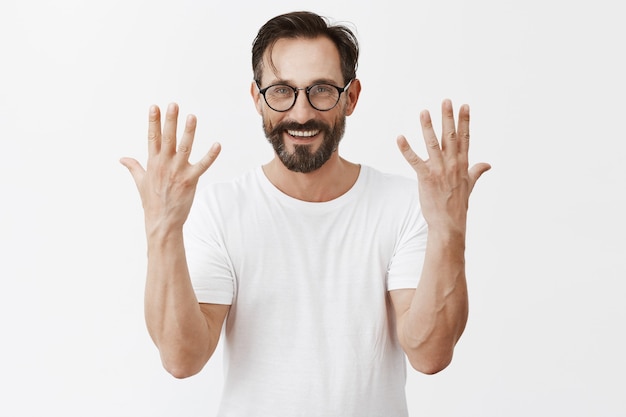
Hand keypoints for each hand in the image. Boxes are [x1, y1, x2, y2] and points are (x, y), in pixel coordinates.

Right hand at [120, 103, 220, 234]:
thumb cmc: (151, 202)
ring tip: (192, 116)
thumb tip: (122, 158)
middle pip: (167, 138)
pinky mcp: (190, 180)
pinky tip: (217, 145)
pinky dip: (211, 155)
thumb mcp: (140, 182)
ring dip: (189, 132)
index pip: (152, 137)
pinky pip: (203, 165)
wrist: (162, 222)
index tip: (154, 107)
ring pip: (185, 147)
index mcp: (153, 162)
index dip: (153, 121)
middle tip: (173, 105)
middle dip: (170, 120)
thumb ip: (133, 167)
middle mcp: (165, 164)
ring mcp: (178, 171)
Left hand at [396, 99, 489, 234]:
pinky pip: (414, 161)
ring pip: (433, 144)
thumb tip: (487, 165)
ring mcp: (439, 171)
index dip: (465, 121)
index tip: (465, 106)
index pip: (465, 138)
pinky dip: (406, 149)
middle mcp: (452, 164)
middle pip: (450, 136)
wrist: (449, 224)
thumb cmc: (458, 205)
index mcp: (463, 164)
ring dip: (427, 127)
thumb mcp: (470, 185)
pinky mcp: (426, 178)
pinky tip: (400, 138)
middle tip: (446, 101)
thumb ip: (476, 171)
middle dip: (448, 117)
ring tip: (423, 112)